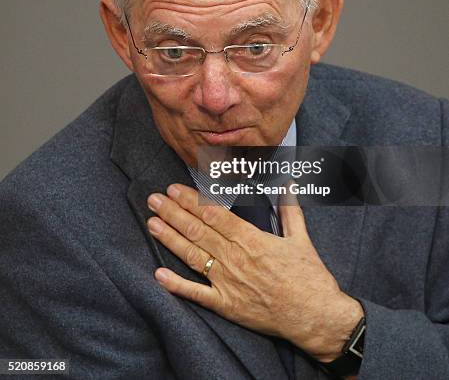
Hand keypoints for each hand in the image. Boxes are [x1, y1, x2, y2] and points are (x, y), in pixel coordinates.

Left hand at [147, 183, 362, 361]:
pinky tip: (159, 273)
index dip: (191, 200)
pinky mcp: (226, 305)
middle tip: (154, 199)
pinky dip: (177, 285)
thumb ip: (290, 209)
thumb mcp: (300, 238)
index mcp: (251, 239)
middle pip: (198, 231)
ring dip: (170, 239)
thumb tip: (288, 183)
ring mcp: (228, 283)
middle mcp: (235, 258)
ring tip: (152, 223)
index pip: (214, 214)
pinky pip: (197, 294)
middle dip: (173, 213)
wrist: (315, 317)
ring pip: (193, 256)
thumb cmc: (309, 277)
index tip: (175, 189)